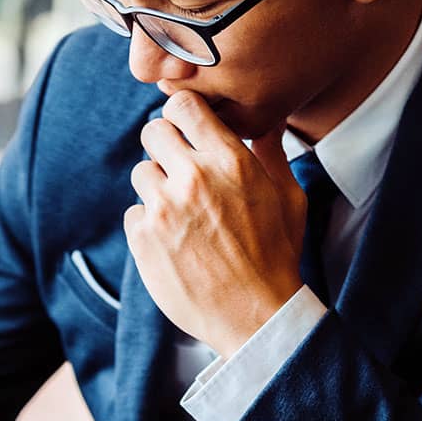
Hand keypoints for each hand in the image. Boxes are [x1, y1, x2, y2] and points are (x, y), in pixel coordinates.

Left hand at [125, 90, 307, 357]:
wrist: (253, 314)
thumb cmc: (275, 257)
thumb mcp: (288, 198)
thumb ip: (270, 154)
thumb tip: (266, 121)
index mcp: (229, 160)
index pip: (183, 106)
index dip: (181, 116)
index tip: (185, 130)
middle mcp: (192, 178)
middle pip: (152, 133)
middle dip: (164, 147)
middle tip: (178, 170)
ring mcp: (163, 209)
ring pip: (141, 174)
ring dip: (156, 189)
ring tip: (180, 214)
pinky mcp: (142, 239)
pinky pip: (133, 214)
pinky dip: (146, 224)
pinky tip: (171, 242)